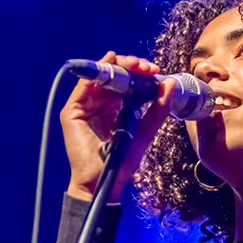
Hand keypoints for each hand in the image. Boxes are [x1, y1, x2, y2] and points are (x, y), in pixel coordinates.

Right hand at [59, 52, 174, 201]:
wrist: (104, 181)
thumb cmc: (123, 162)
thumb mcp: (145, 132)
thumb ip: (158, 110)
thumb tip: (170, 83)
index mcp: (116, 108)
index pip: (127, 83)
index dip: (140, 74)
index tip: (155, 71)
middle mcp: (100, 104)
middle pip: (113, 76)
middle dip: (131, 66)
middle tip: (146, 67)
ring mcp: (85, 106)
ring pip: (100, 77)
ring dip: (117, 65)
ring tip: (135, 65)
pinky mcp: (73, 111)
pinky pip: (83, 85)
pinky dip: (96, 71)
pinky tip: (110, 61)